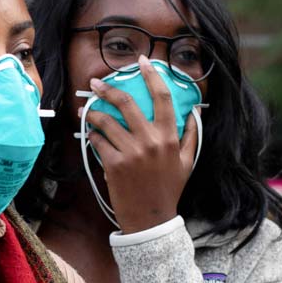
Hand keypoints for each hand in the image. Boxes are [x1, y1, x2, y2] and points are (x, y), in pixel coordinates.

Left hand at [84, 55, 196, 233]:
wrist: (151, 220)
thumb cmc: (169, 191)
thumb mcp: (186, 163)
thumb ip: (190, 136)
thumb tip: (194, 112)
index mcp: (169, 137)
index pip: (162, 97)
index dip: (151, 75)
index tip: (142, 62)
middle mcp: (150, 141)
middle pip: (126, 103)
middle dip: (107, 88)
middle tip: (95, 82)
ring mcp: (131, 152)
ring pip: (106, 121)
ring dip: (93, 114)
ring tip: (87, 111)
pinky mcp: (114, 164)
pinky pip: (97, 142)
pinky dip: (92, 136)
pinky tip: (91, 136)